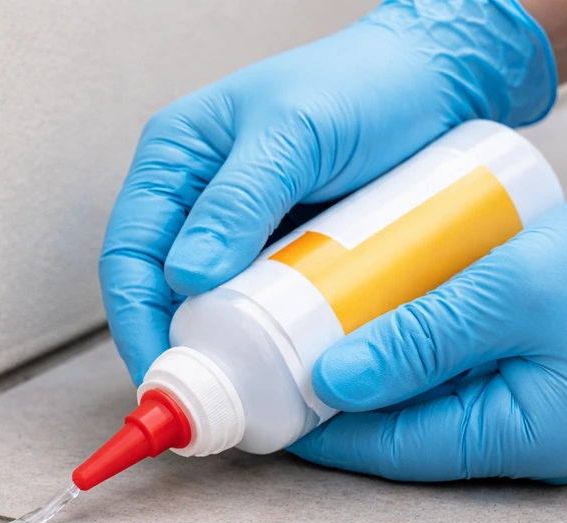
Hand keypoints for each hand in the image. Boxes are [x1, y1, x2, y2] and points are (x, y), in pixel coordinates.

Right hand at [100, 0, 555, 383]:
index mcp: (176, 159)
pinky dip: (263, 339)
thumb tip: (187, 274)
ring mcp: (239, 230)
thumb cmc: (366, 84)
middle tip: (205, 397)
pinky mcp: (282, 252)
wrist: (437, 82)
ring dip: (221, 349)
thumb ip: (239, 199)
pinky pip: (258, 305)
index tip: (162, 371)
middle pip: (160, 289)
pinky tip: (281, 363)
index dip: (135, 319)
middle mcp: (197, 198)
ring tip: (243, 391)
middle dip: (176, 347)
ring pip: (209, 304)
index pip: (129, 252)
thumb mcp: (296, 134)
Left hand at [289, 161, 566, 482]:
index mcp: (517, 439)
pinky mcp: (529, 381)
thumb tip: (329, 381)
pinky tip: (374, 320)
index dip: (322, 429)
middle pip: (400, 433)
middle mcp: (519, 442)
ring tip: (310, 338)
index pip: (390, 449)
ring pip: (421, 405)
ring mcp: (527, 414)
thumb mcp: (511, 293)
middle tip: (275, 364)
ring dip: (369, 375)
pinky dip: (408, 355)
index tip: (265, 402)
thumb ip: (419, 339)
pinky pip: (450, 379)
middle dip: (336, 403)